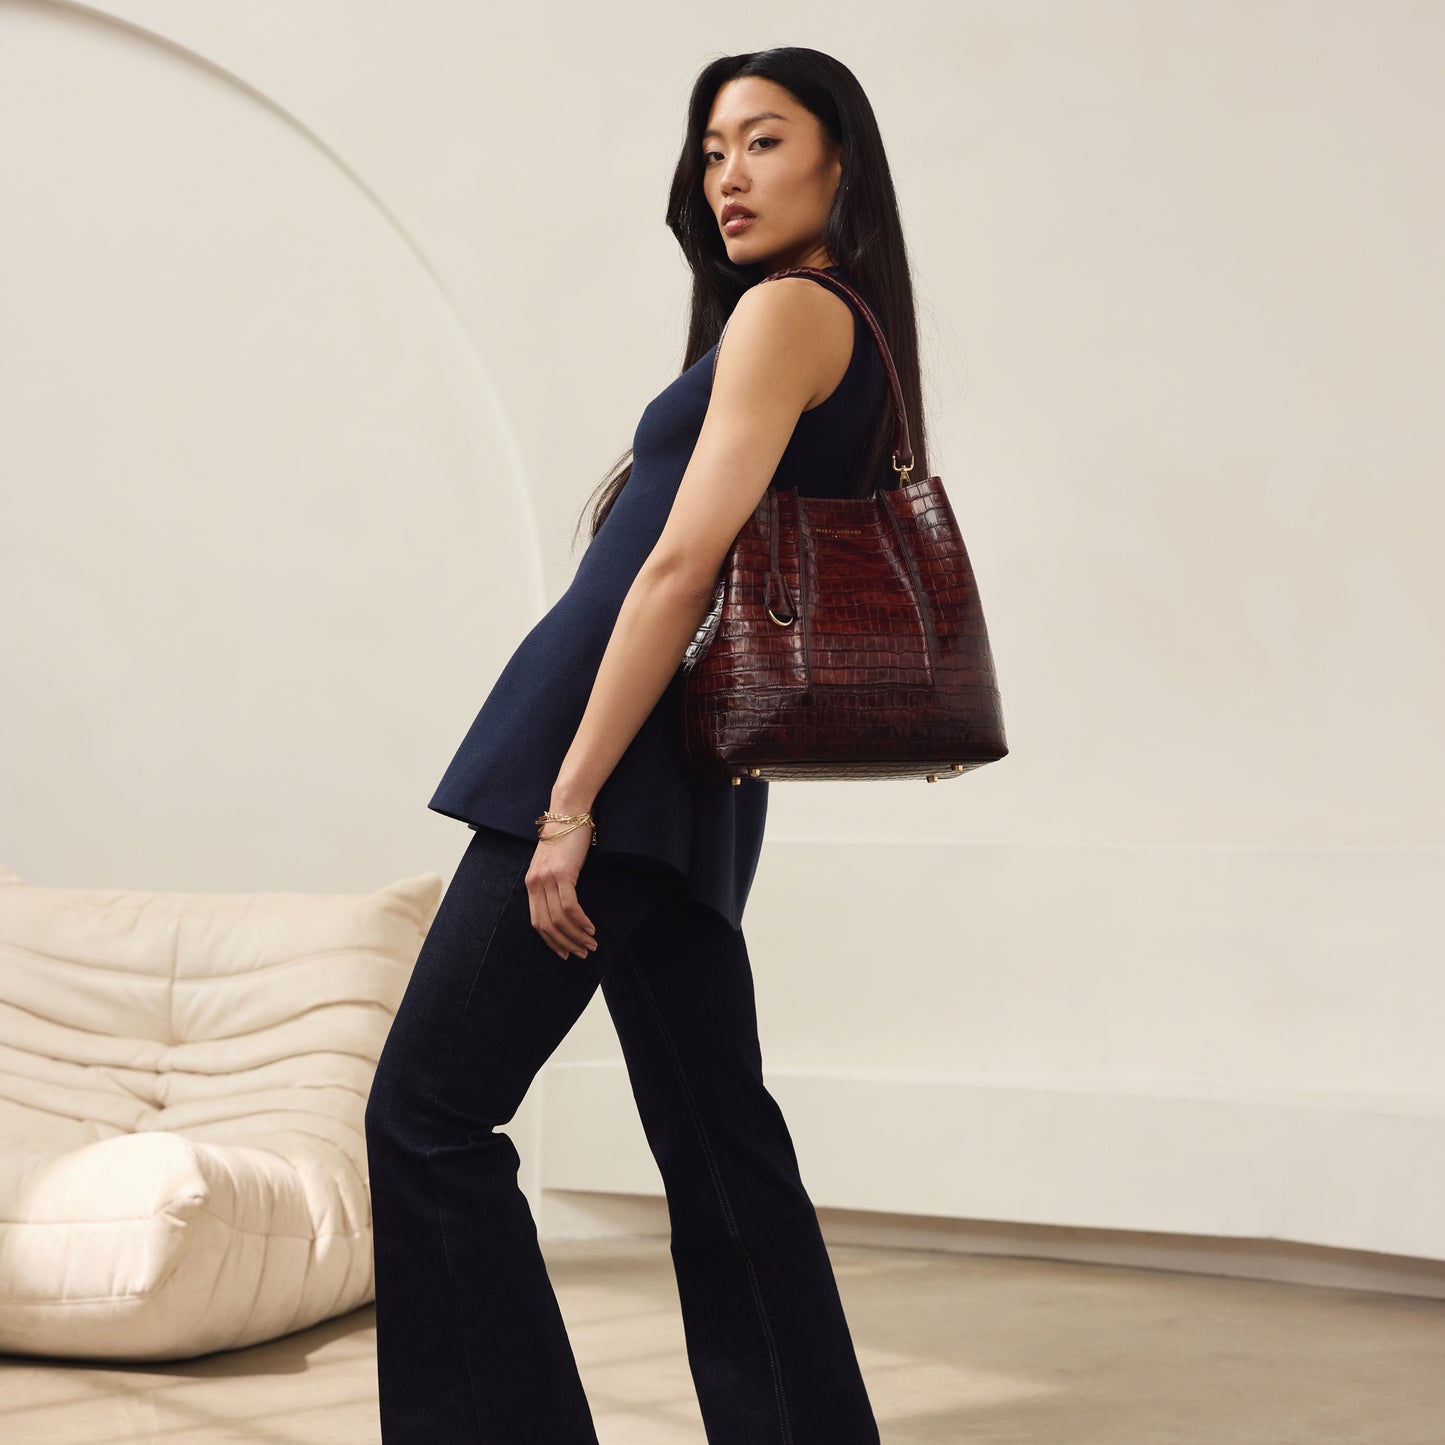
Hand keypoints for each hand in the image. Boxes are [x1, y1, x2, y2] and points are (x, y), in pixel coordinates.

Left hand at [525, 823, 599, 960]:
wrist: (569, 811)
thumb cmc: (566, 836)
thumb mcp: (555, 863)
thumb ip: (555, 882)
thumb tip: (566, 905)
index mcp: (531, 883)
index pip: (536, 922)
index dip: (551, 941)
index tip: (565, 952)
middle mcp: (535, 883)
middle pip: (546, 925)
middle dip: (564, 944)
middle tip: (581, 954)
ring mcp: (547, 879)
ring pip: (558, 919)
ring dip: (576, 936)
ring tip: (591, 944)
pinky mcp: (562, 874)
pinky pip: (570, 907)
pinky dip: (580, 921)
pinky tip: (591, 928)